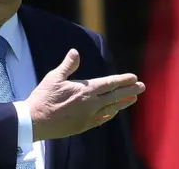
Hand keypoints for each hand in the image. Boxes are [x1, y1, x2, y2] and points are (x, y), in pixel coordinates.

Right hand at [26, 49, 144, 140]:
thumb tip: (75, 52)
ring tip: (132, 98)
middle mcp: (91, 104)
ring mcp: (89, 116)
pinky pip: (102, 119)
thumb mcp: (54, 77)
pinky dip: (110, 114)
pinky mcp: (83, 126)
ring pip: (111, 108)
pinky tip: (113, 112)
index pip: (109, 83)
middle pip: (115, 96)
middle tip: (142, 87)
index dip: (123, 80)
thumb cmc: (44, 97)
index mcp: (85, 90)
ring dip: (123, 102)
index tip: (134, 77)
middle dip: (129, 90)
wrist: (36, 121)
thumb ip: (68, 65)